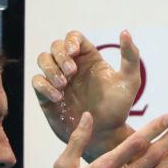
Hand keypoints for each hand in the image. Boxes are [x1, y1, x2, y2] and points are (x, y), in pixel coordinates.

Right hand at [31, 30, 140, 159]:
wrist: (104, 135)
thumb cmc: (118, 108)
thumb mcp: (130, 82)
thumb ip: (130, 57)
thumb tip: (125, 31)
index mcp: (89, 58)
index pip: (73, 37)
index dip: (70, 41)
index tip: (74, 53)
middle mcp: (72, 66)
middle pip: (55, 46)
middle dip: (60, 56)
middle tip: (71, 73)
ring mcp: (58, 80)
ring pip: (43, 59)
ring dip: (50, 69)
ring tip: (63, 85)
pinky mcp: (47, 95)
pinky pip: (37, 81)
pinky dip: (44, 86)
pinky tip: (57, 97)